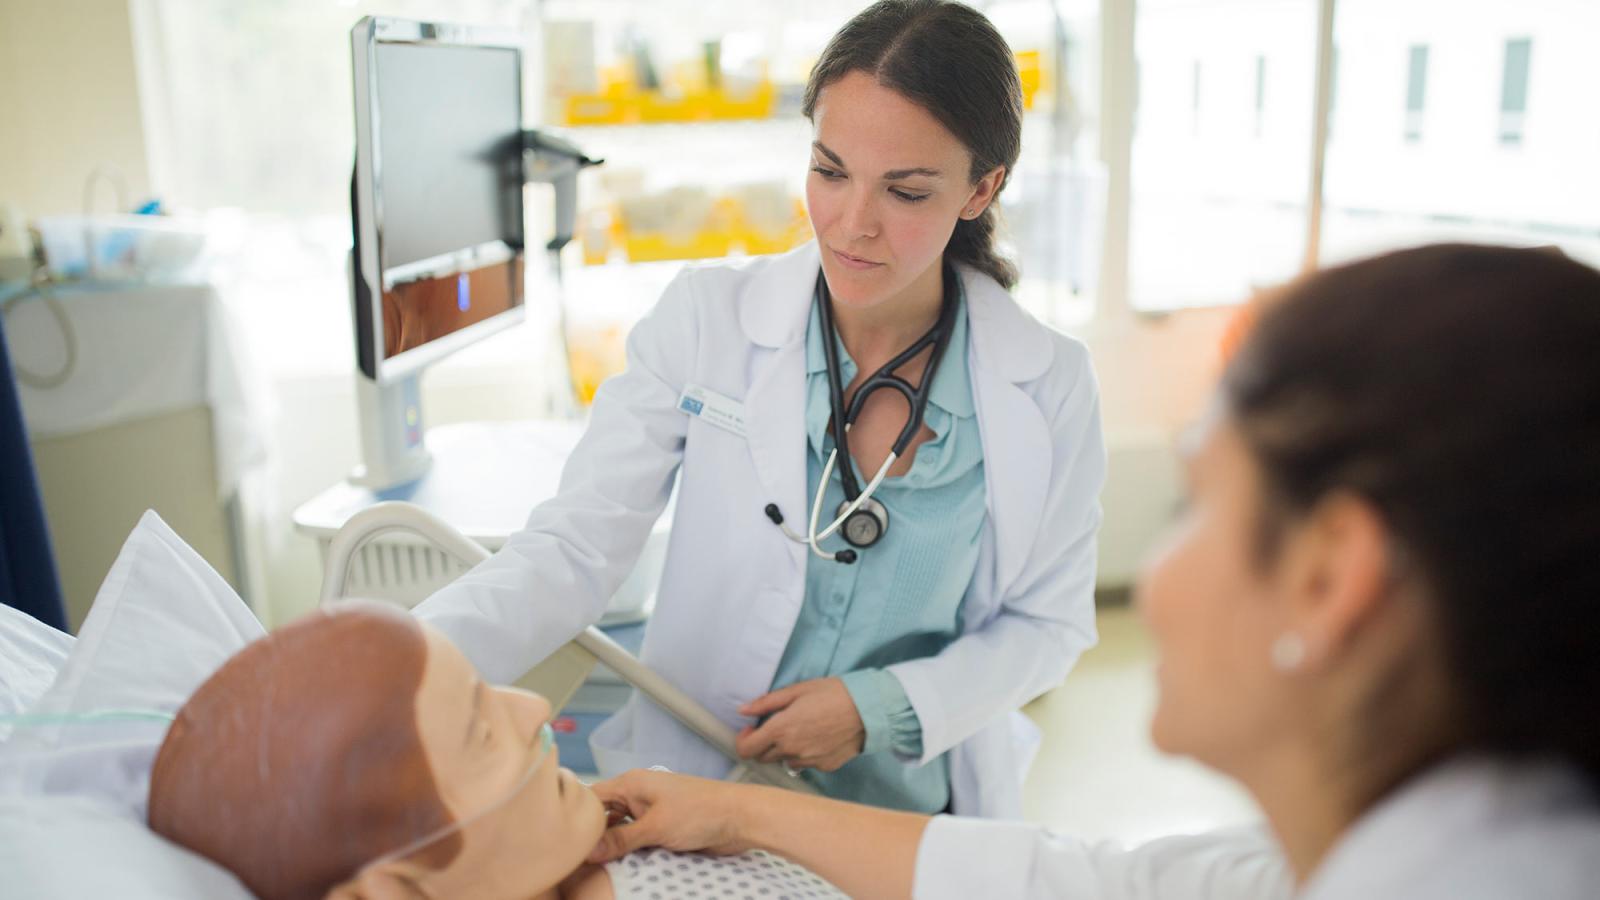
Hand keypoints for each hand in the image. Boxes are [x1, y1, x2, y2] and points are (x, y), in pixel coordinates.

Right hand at [586, 769, 750, 863]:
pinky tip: (620, 864)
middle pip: (603, 814)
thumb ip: (621, 839)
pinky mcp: (662, 826)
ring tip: (594, 865)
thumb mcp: (656, 827)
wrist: (739, 818)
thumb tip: (587, 852)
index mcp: (632, 784)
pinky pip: (636, 837)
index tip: (564, 841)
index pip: (591, 797)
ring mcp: (650, 810)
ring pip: (619, 828)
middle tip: (576, 859)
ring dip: (611, 844)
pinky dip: (628, 849)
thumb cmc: (701, 812)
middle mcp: (638, 794)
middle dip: (592, 834)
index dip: (577, 817)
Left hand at [734, 677, 863, 772]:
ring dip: (784, 749)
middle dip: (763, 743)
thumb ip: (766, 703)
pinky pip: (804, 763)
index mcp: (781, 730)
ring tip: (801, 729)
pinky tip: (817, 737)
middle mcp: (791, 750)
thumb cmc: (833, 694)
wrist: (868, 709)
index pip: (746, 750)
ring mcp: (808, 761)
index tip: (751, 729)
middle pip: (762, 757)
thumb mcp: (797, 690)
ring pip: (784, 760)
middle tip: (776, 726)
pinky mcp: (823, 766)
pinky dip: (804, 753)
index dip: (743, 740)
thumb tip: (743, 710)